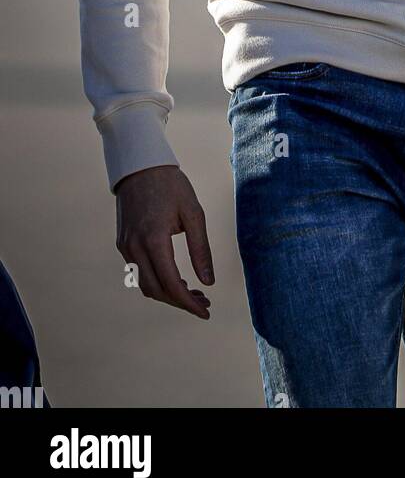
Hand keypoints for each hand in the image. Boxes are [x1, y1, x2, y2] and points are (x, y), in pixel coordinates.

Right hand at [115, 165, 213, 319]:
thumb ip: (201, 248)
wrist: (139, 166)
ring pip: (145, 285)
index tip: (206, 312)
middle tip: (203, 302)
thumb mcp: (193, 213)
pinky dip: (156, 281)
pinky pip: (138, 272)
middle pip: (156, 291)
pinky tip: (175, 278)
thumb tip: (208, 281)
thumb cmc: (171, 185)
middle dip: (180, 302)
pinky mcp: (123, 244)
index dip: (188, 303)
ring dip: (168, 294)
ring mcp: (126, 247)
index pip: (171, 284)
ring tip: (193, 292)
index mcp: (154, 239)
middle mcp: (135, 247)